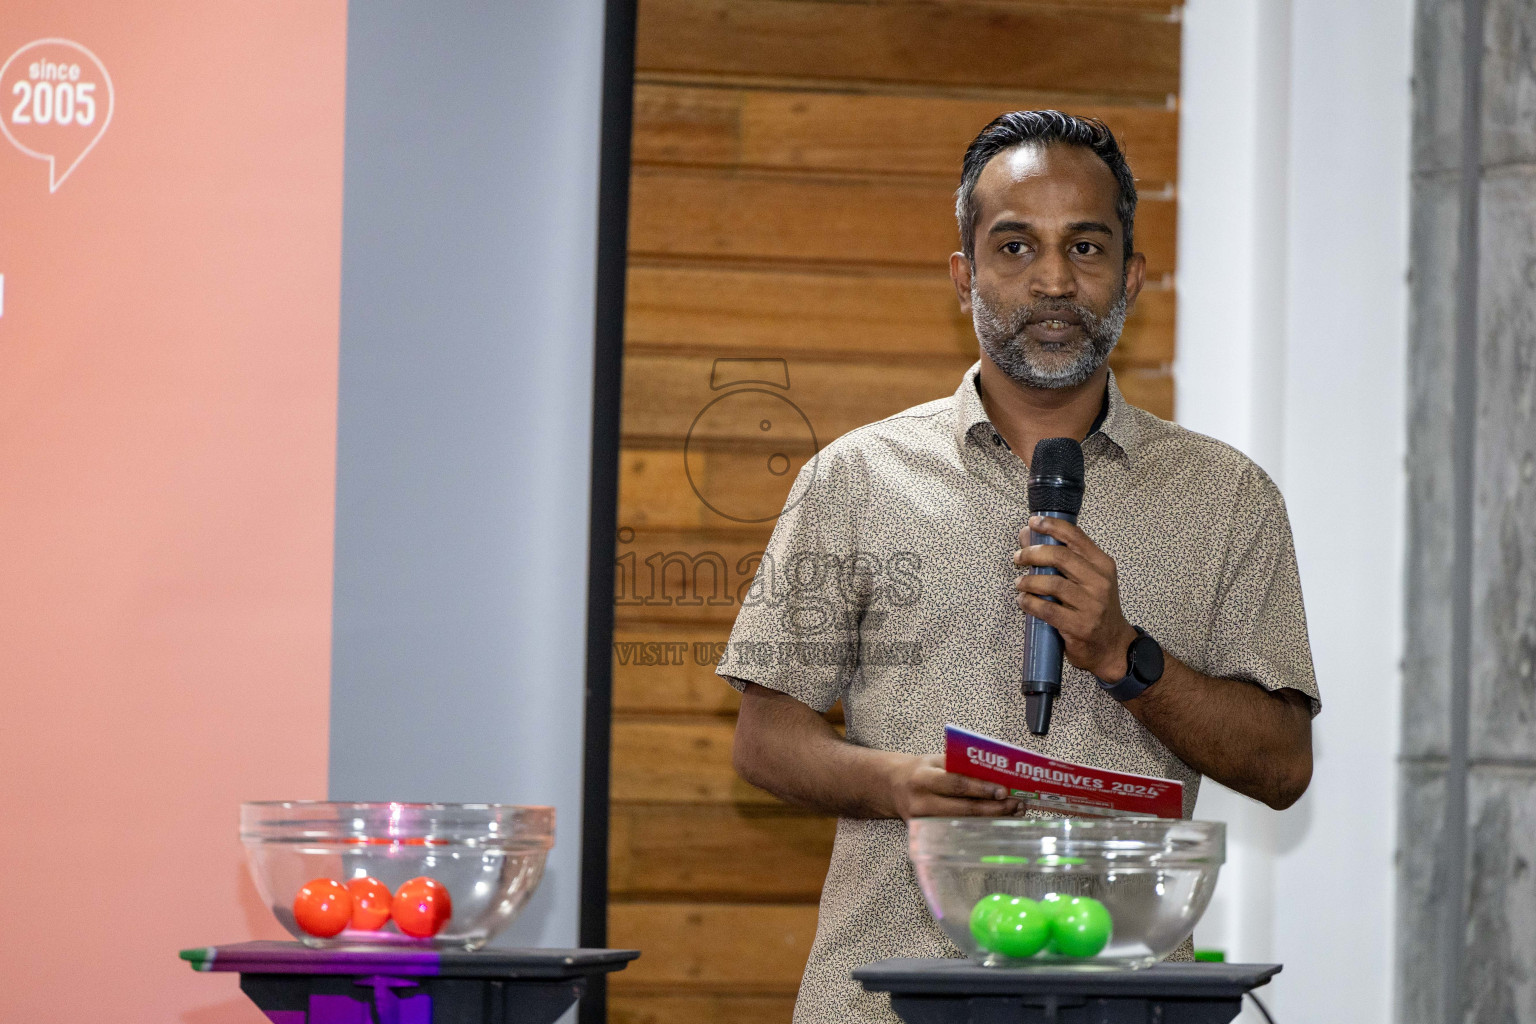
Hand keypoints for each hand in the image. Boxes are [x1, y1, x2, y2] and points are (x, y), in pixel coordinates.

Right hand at [887, 753, 1019, 820]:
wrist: (891, 787)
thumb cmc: (920, 771)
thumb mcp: (936, 760)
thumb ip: (960, 766)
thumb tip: (995, 772)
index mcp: (923, 778)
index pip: (956, 784)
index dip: (981, 788)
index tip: (1003, 790)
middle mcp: (922, 802)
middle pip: (963, 809)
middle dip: (993, 808)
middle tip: (1016, 805)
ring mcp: (924, 822)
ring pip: (964, 824)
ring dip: (991, 819)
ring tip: (1013, 813)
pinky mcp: (927, 835)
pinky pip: (958, 831)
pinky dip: (980, 827)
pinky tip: (997, 823)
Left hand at [1013, 515, 1138, 680]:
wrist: (1112, 646)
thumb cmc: (1095, 608)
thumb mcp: (1087, 579)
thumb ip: (1061, 557)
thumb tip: (1027, 534)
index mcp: (1103, 565)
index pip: (1076, 536)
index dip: (1052, 526)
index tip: (1033, 522)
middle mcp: (1100, 582)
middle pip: (1060, 556)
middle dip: (1033, 553)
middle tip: (1018, 557)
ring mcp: (1091, 605)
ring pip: (1052, 583)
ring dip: (1028, 581)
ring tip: (1020, 584)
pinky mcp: (1079, 626)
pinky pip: (1047, 610)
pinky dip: (1030, 603)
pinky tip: (1024, 601)